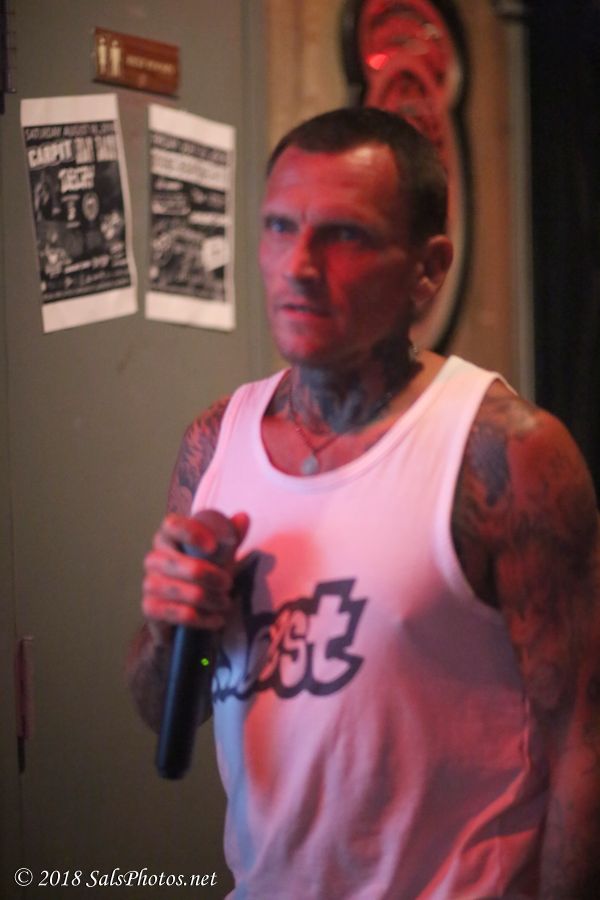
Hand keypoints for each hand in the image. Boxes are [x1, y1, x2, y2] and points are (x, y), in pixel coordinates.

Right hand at [142, 510, 249, 636]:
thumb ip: (231, 537)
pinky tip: (216, 619)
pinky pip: (181, 614)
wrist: (186, 615)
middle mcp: (154, 558)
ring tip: (225, 603)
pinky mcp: (150, 609)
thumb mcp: (220, 557)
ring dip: (212, 599)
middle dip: (212, 576)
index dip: (192, 533)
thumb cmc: (204, 578)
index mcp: (168, 538)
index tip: (214, 546)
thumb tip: (243, 517)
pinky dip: (204, 618)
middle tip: (228, 584)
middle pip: (181, 563)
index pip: (171, 525)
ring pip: (185, 591)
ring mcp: (149, 584)